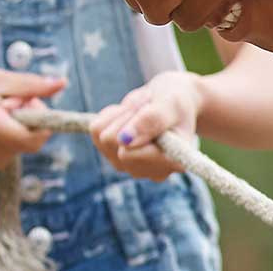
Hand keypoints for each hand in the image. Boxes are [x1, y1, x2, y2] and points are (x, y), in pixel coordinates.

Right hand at [0, 69, 64, 168]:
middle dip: (31, 121)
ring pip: (21, 149)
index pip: (30, 138)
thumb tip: (61, 84)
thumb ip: (29, 84)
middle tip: (11, 100)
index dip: (40, 119)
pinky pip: (9, 151)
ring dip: (19, 128)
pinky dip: (9, 136)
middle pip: (30, 145)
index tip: (29, 98)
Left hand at [92, 72, 207, 180]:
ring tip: (141, 110)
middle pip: (115, 145)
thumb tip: (124, 141)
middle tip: (148, 105)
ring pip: (104, 138)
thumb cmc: (176, 100)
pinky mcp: (114, 156)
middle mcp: (152, 171)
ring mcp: (131, 166)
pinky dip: (111, 115)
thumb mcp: (170, 103)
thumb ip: (152, 120)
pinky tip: (129, 115)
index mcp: (172, 162)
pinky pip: (96, 131)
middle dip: (128, 117)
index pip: (130, 154)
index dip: (134, 126)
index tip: (149, 105)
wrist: (170, 100)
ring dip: (121, 115)